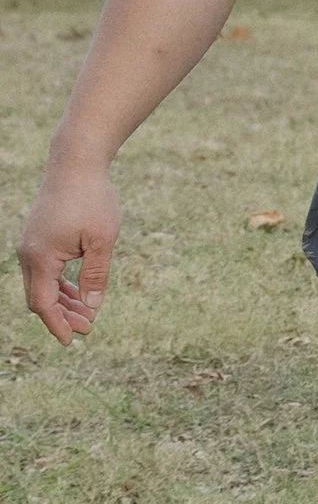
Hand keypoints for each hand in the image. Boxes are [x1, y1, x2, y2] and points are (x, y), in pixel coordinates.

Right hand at [17, 165, 119, 345]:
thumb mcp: (102, 240)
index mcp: (41, 258)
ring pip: (41, 284)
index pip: (43, 304)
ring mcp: (31, 245)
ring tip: (87, 312)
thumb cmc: (92, 199)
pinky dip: (59, 283)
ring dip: (62, 300)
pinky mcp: (38, 237)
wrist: (76, 163)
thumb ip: (96, 275)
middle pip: (39, 297)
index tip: (74, 340)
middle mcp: (29, 254)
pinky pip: (45, 269)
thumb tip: (92, 306)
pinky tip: (78, 290)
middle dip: (62, 315)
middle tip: (88, 327)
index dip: (58, 324)